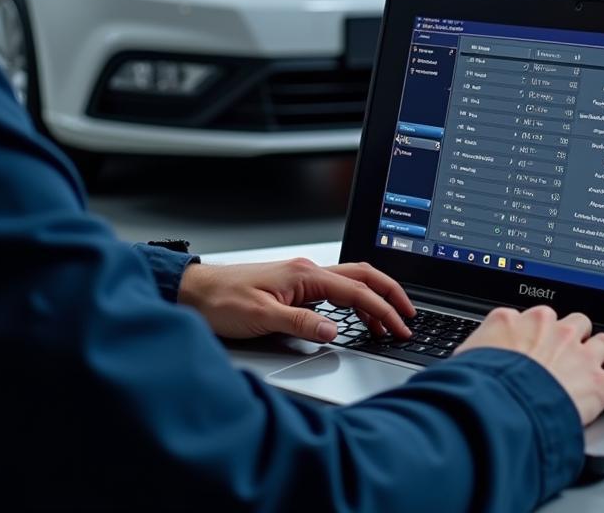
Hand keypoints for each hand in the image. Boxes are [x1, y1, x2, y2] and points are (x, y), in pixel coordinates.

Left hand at [177, 258, 415, 342]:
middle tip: (409, 316)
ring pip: (351, 281)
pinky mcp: (295, 285)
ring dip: (374, 298)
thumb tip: (334, 332)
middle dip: (390, 294)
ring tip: (389, 322)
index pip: (355, 291)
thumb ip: (301, 324)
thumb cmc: (221, 300)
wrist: (194, 292)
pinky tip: (357, 316)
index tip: (400, 328)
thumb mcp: (261, 317)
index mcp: (304, 275)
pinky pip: (336, 288)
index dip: (382, 310)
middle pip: (362, 275)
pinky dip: (355, 301)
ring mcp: (302, 276)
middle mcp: (307, 271)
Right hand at [455, 305, 603, 425]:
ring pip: (601, 340)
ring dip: (603, 350)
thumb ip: (477, 347)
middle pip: (573, 321)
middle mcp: (553, 328)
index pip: (534, 318)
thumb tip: (470, 354)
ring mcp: (579, 353)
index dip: (535, 332)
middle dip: (573, 333)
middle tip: (568, 349)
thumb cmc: (483, 381)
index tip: (534, 341)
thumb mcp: (467, 355)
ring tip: (603, 357)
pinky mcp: (599, 382)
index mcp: (520, 318)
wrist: (506, 403)